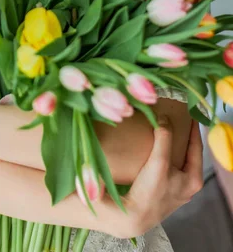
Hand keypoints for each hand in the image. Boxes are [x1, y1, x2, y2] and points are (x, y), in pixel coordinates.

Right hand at [103, 116, 203, 238]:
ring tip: (161, 126)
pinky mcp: (160, 189)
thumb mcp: (159, 161)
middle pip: (187, 152)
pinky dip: (160, 152)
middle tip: (173, 116)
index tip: (188, 112)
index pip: (197, 146)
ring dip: (169, 143)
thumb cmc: (149, 191)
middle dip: (181, 135)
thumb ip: (164, 138)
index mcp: (194, 179)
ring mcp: (173, 188)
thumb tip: (164, 118)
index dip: (193, 128)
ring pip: (175, 159)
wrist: (131, 216)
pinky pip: (164, 165)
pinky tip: (150, 145)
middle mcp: (187, 185)